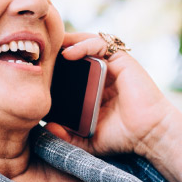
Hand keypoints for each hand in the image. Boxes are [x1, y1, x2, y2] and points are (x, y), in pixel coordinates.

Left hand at [44, 32, 175, 156]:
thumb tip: (45, 127)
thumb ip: (67, 135)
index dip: (52, 66)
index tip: (33, 70)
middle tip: (34, 53)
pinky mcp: (121, 60)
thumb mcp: (87, 139)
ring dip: (66, 42)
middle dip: (55, 49)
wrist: (148, 135)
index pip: (68, 70)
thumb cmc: (122, 138)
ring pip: (85, 42)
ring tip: (49, 50)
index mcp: (91, 88)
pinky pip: (100, 44)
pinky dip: (83, 45)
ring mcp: (111, 65)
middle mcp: (100, 73)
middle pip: (73, 52)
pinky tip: (69, 54)